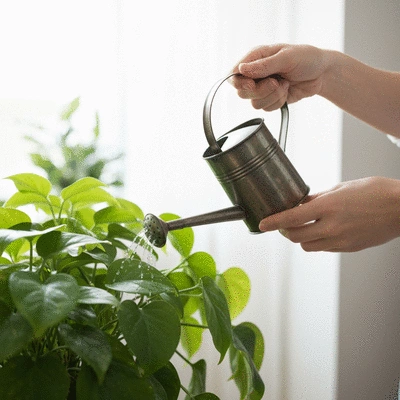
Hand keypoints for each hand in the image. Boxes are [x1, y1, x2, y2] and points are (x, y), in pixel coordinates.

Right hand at [230, 44, 329, 110]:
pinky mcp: (270, 99)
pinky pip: (266, 108)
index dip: (240, 83)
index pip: (235, 74)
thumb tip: (242, 69)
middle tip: (276, 82)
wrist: (322, 74)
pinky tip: (287, 91)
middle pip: (242, 92)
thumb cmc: (307, 59)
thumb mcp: (287, 57)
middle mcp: (256, 73)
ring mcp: (262, 88)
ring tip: (285, 85)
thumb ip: (264, 65)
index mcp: (256, 58)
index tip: (252, 85)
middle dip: (261, 91)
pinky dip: (278, 102)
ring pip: (254, 103)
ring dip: (272, 96)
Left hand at [258, 177, 399, 251]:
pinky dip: (316, 242)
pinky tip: (321, 231)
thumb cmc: (375, 192)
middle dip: (285, 231)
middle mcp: (333, 226)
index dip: (273, 223)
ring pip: (308, 246)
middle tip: (282, 224)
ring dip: (300, 238)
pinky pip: (324, 248)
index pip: (292, 218)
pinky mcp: (349, 248)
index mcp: (329, 207)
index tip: (262, 224)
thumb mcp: (342, 188)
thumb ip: (318, 198)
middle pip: (296, 237)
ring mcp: (341, 240)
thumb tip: (301, 203)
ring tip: (302, 227)